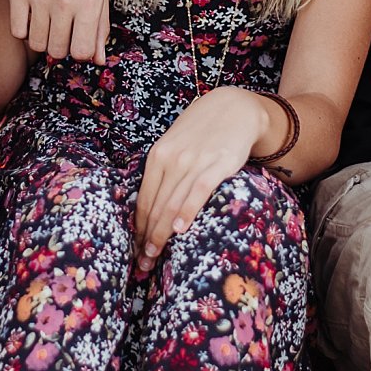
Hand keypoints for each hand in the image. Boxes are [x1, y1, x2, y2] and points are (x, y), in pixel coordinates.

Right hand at [9, 0, 111, 63]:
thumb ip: (99, 27)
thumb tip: (97, 61)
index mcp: (90, 1)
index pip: (81, 52)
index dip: (79, 51)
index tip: (76, 39)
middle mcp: (65, 1)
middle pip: (58, 50)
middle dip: (61, 45)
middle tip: (62, 28)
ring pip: (37, 44)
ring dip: (43, 38)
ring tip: (48, 21)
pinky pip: (17, 31)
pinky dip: (25, 29)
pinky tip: (32, 14)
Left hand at [132, 87, 269, 275]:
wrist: (234, 108)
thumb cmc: (202, 131)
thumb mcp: (175, 145)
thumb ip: (162, 171)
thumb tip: (150, 206)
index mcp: (157, 156)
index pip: (144, 200)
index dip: (138, 228)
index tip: (136, 250)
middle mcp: (172, 159)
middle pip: (155, 206)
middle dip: (147, 237)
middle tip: (143, 263)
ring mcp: (194, 161)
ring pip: (172, 203)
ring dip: (162, 233)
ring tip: (156, 255)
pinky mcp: (217, 164)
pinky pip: (198, 191)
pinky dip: (187, 211)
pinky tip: (180, 229)